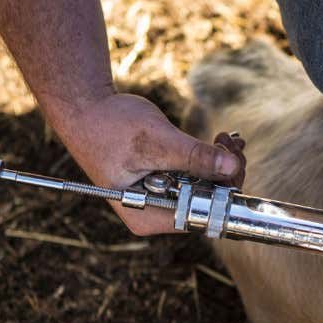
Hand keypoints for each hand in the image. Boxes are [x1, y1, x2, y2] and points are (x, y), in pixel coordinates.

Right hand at [59, 93, 245, 235]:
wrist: (86, 106)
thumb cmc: (109, 124)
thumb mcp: (156, 141)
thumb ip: (194, 156)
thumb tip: (232, 168)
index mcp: (148, 216)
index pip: (200, 215)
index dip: (224, 192)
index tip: (235, 162)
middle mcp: (155, 214)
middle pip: (206, 203)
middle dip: (225, 174)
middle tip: (232, 145)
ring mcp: (161, 198)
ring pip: (206, 188)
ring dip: (221, 163)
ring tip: (226, 138)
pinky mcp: (166, 182)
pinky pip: (197, 176)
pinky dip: (210, 159)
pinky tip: (220, 140)